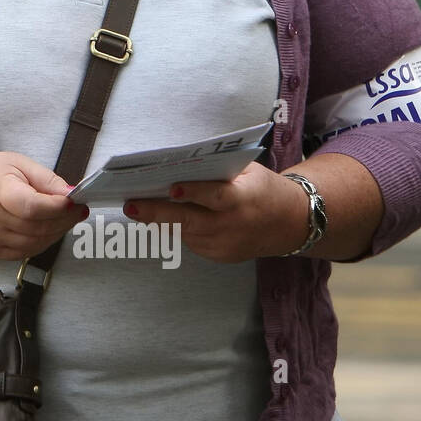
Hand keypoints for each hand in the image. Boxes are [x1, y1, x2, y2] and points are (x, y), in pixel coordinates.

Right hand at [0, 151, 87, 259]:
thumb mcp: (19, 164)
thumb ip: (47, 180)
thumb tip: (71, 194)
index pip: (32, 207)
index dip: (57, 207)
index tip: (74, 201)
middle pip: (38, 227)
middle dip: (64, 219)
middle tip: (78, 209)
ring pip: (36, 243)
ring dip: (57, 232)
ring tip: (65, 217)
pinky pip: (27, 251)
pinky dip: (43, 241)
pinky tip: (48, 228)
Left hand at [123, 162, 310, 263]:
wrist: (290, 224)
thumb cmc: (263, 188)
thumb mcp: (248, 172)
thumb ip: (218, 170)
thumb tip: (178, 164)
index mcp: (244, 199)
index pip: (216, 197)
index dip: (194, 193)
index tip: (171, 187)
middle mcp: (234, 226)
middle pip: (190, 221)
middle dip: (157, 214)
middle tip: (130, 206)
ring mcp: (226, 245)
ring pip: (184, 232)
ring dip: (160, 220)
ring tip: (136, 207)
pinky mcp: (220, 256)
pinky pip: (191, 241)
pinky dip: (176, 228)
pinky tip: (162, 217)